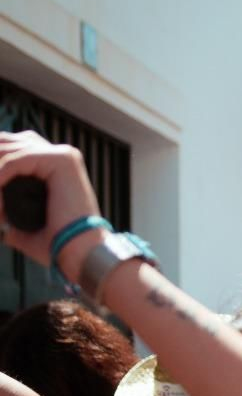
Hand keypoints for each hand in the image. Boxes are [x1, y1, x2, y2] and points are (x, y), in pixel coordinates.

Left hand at [0, 131, 103, 268]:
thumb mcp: (25, 226)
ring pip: (8, 151)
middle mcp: (61, 155)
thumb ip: (10, 219)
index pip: (12, 147)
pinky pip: (16, 161)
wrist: (80, 253)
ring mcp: (64, 155)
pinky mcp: (62, 160)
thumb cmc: (57, 245)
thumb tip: (2, 229)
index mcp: (56, 166)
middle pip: (7, 142)